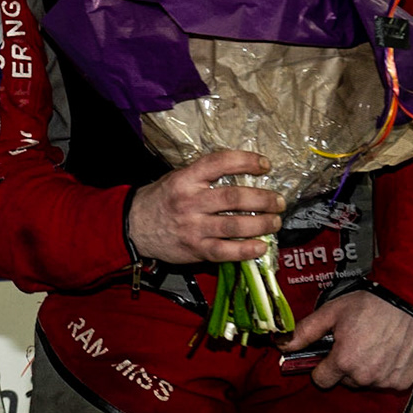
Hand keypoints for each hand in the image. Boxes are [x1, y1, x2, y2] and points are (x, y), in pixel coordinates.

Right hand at [126, 150, 283, 264]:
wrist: (133, 226)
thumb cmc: (161, 199)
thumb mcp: (177, 179)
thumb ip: (204, 177)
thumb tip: (242, 175)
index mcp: (185, 179)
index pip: (218, 163)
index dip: (245, 161)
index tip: (265, 165)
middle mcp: (190, 201)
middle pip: (233, 198)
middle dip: (262, 199)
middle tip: (278, 201)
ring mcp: (193, 227)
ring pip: (234, 225)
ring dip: (261, 224)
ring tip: (275, 222)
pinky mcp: (195, 249)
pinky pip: (225, 251)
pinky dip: (246, 250)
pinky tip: (261, 246)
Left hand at [281, 290, 412, 390]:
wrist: (408, 302)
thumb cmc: (369, 305)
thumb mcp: (331, 313)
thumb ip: (305, 332)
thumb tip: (282, 345)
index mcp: (343, 362)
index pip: (321, 380)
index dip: (322, 366)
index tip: (329, 354)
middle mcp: (364, 377)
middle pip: (345, 381)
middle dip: (345, 367)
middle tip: (354, 343)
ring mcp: (385, 381)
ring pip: (366, 382)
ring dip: (366, 370)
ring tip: (373, 345)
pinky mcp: (403, 382)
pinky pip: (387, 382)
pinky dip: (386, 371)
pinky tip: (389, 351)